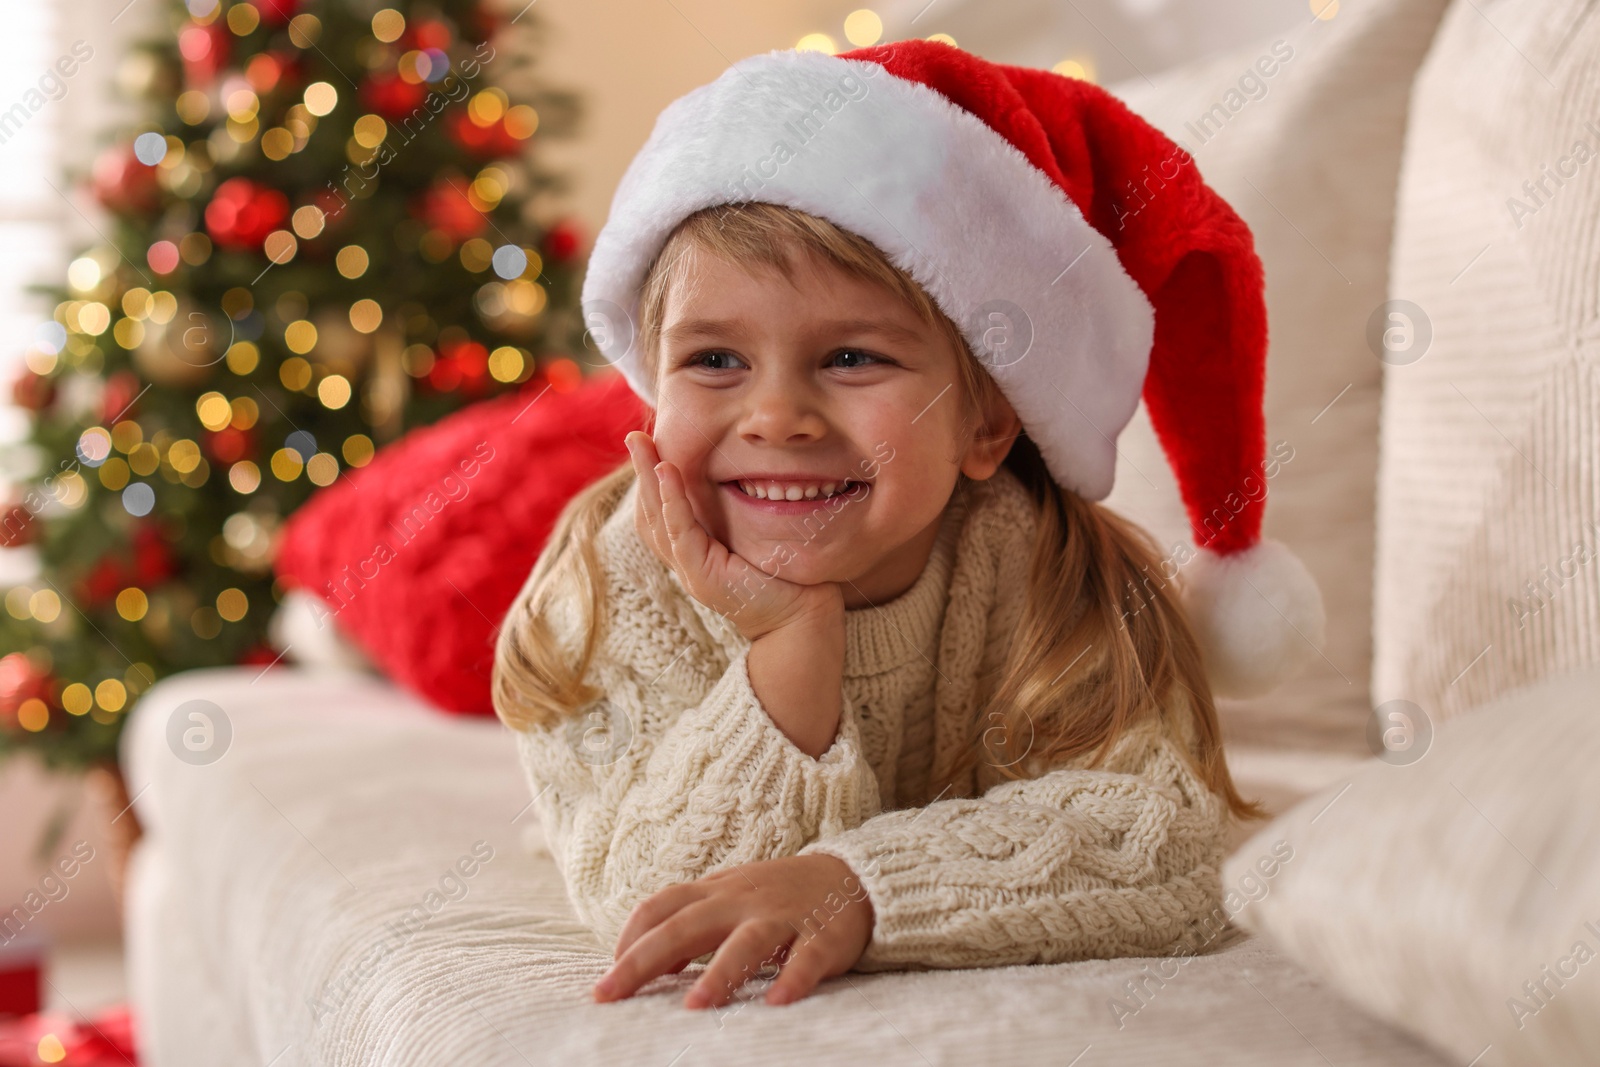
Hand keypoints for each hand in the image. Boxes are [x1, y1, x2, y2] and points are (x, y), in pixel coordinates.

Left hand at [591, 853, 873, 1008]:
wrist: (850, 876)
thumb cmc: (776, 896)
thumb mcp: (728, 900)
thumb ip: (689, 926)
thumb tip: (651, 965)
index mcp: (715, 892)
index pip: (659, 907)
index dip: (628, 940)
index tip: (607, 979)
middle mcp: (742, 901)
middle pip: (685, 925)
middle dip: (642, 960)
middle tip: (609, 993)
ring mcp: (783, 917)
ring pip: (746, 942)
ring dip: (719, 973)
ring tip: (694, 1005)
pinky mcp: (823, 936)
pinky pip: (807, 959)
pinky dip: (792, 980)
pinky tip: (776, 1002)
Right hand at [626, 431, 842, 640]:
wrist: (804, 615)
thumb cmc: (786, 573)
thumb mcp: (753, 532)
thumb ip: (735, 509)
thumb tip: (735, 469)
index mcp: (694, 552)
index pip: (659, 512)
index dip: (650, 479)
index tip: (647, 442)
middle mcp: (686, 563)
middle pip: (649, 513)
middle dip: (640, 472)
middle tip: (633, 435)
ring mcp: (691, 572)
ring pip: (657, 520)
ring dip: (648, 479)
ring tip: (642, 444)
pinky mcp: (703, 577)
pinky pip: (680, 532)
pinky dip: (671, 500)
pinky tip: (667, 471)